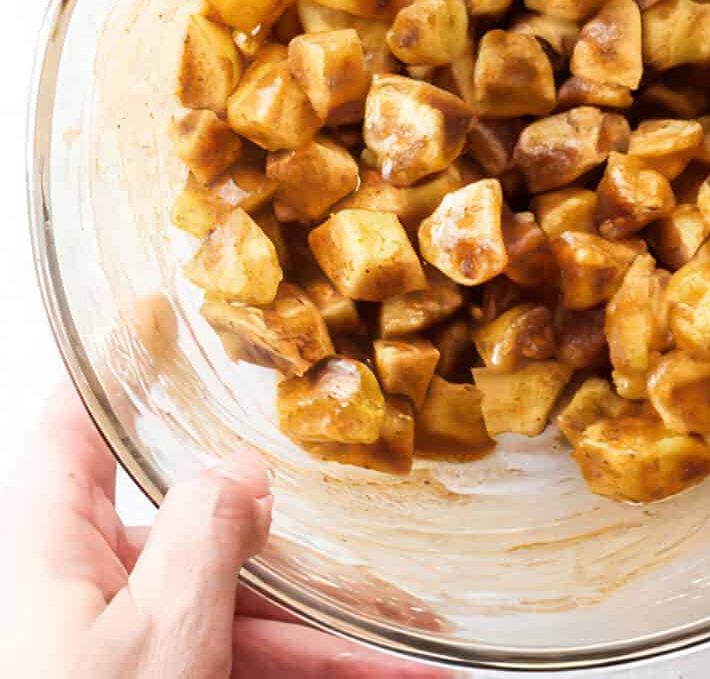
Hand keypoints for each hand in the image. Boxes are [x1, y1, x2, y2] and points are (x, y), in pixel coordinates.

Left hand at [0, 384, 437, 677]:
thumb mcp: (155, 640)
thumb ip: (204, 539)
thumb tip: (240, 471)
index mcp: (47, 547)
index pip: (78, 425)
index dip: (117, 362)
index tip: (161, 314)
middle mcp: (78, 588)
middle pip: (199, 541)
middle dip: (305, 566)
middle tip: (389, 579)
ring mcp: (114, 647)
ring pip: (233, 617)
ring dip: (327, 643)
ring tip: (417, 660)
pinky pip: (232, 666)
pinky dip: (304, 674)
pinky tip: (381, 678)